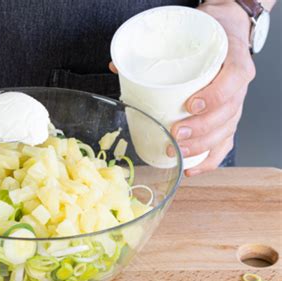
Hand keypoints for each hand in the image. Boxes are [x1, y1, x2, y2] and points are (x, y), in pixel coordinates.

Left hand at [171, 2, 255, 175]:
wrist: (225, 38)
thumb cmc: (207, 41)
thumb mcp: (189, 38)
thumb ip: (155, 50)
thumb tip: (116, 66)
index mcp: (233, 64)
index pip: (232, 82)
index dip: (213, 97)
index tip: (190, 105)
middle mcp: (239, 89)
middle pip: (227, 115)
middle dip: (200, 130)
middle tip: (175, 134)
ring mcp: (235, 107)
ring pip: (225, 133)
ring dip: (200, 147)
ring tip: (177, 152)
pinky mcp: (228, 122)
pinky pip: (224, 146)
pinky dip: (208, 160)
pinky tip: (191, 168)